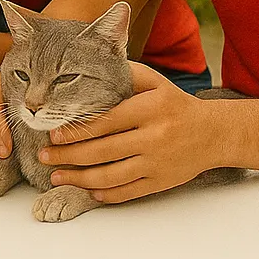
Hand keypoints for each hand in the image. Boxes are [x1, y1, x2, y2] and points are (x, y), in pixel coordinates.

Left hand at [40, 62, 219, 203]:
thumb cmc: (176, 104)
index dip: (76, 130)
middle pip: (102, 151)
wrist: (214, 133)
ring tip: (57, 177)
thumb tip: (88, 65)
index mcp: (148, 110)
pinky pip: (128, 192)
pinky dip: (105, 193)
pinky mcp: (162, 182)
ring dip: (79, 179)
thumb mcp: (154, 81)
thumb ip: (124, 73)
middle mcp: (153, 137)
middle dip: (67, 155)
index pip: (104, 122)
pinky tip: (88, 189)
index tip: (52, 133)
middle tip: (44, 156)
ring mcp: (157, 163)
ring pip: (111, 176)